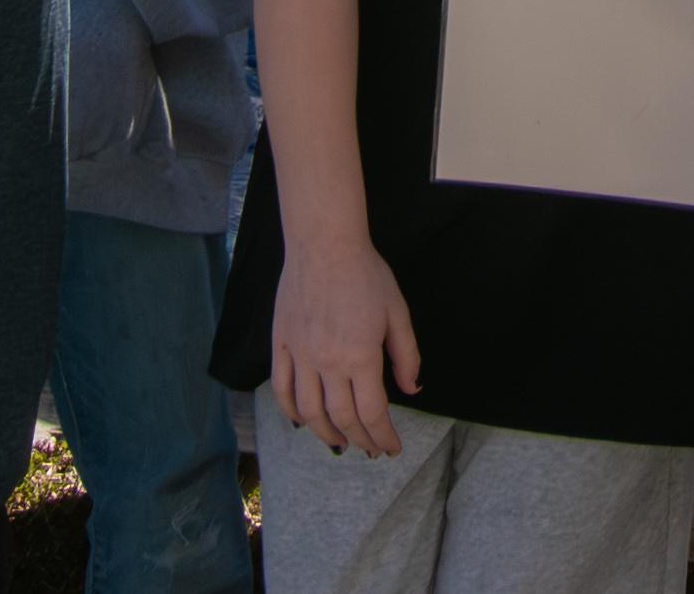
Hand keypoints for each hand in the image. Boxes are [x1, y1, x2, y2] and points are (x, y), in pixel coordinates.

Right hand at [270, 229, 421, 458]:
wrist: (324, 244)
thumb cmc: (366, 274)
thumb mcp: (397, 312)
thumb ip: (406, 355)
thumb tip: (413, 389)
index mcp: (360, 356)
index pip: (372, 413)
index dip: (383, 436)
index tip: (391, 448)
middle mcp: (327, 363)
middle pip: (341, 418)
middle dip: (360, 440)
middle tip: (371, 449)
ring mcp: (300, 356)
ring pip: (309, 412)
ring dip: (325, 434)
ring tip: (340, 443)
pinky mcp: (281, 345)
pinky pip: (282, 389)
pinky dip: (291, 412)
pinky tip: (302, 422)